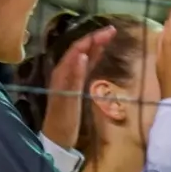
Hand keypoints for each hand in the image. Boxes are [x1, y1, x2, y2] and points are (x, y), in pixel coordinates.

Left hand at [37, 25, 117, 149]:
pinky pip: (84, 68)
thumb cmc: (63, 121)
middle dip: (94, 39)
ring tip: (109, 37)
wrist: (57, 140)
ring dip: (94, 46)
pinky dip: (93, 58)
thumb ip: (74, 77)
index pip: (77, 49)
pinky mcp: (74, 88)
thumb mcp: (69, 100)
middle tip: (113, 31)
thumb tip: (82, 54)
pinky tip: (99, 54)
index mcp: (62, 73)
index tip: (109, 32)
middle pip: (80, 51)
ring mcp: (68, 80)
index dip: (92, 39)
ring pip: (82, 58)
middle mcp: (63, 73)